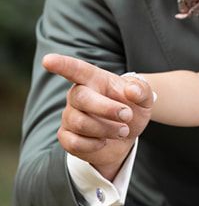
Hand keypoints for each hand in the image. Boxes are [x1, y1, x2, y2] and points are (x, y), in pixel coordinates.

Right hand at [42, 53, 154, 180]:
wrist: (127, 134)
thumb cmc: (132, 108)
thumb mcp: (144, 97)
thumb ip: (141, 90)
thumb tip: (131, 90)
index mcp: (93, 79)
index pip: (75, 69)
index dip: (61, 64)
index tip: (48, 60)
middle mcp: (77, 95)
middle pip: (81, 98)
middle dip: (107, 109)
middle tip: (128, 116)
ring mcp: (70, 115)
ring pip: (80, 122)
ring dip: (106, 129)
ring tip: (123, 130)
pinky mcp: (67, 136)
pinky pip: (74, 142)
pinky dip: (94, 144)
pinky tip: (104, 141)